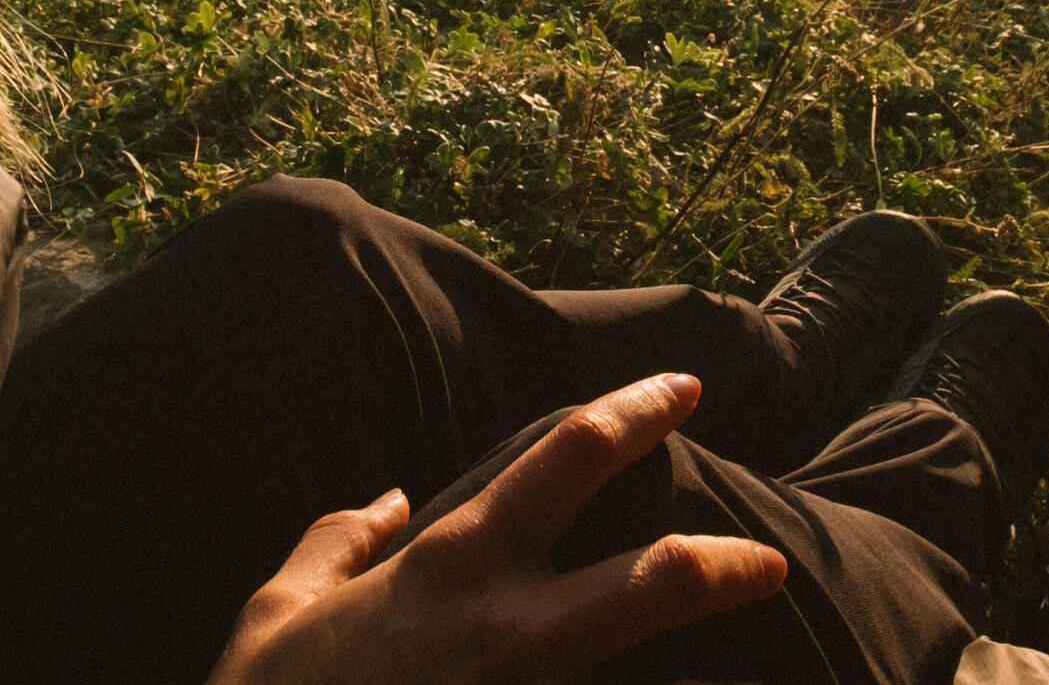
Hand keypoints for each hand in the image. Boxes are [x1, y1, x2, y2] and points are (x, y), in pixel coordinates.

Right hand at [204, 372, 788, 684]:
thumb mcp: (277, 612)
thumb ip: (336, 542)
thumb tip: (387, 500)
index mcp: (453, 563)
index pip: (571, 456)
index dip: (638, 412)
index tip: (684, 391)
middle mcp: (510, 627)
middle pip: (660, 577)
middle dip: (727, 556)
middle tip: (771, 552)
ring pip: (644, 662)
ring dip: (694, 648)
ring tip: (727, 642)